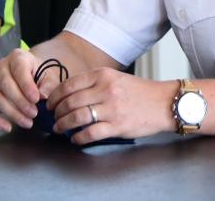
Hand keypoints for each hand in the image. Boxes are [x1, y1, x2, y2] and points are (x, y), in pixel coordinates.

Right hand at [0, 48, 61, 131]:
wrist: (32, 74)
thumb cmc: (41, 74)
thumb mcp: (49, 75)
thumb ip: (48, 85)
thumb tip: (42, 96)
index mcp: (18, 57)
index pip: (19, 69)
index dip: (26, 85)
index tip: (36, 99)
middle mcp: (1, 67)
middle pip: (5, 84)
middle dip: (20, 101)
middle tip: (34, 113)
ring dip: (11, 112)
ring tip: (28, 122)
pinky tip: (8, 128)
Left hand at [46, 69, 175, 144]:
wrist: (164, 103)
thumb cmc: (140, 92)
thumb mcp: (116, 78)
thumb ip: (95, 83)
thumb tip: (70, 95)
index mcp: (103, 75)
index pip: (70, 84)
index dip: (55, 96)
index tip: (50, 103)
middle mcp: (106, 90)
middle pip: (70, 101)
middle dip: (56, 112)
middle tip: (53, 117)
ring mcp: (112, 108)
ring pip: (77, 117)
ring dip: (63, 124)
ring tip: (59, 128)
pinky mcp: (118, 126)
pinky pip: (90, 133)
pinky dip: (78, 137)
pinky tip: (75, 138)